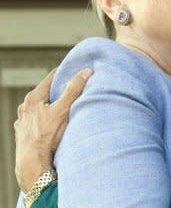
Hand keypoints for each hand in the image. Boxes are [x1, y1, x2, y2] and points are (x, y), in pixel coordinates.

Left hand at [14, 68, 92, 191]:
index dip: (64, 73)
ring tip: (63, 109)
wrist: (33, 163)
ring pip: (39, 108)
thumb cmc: (47, 136)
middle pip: (45, 93)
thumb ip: (74, 89)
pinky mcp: (23, 133)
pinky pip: (36, 121)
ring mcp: (22, 121)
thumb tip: (85, 72)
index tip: (75, 71)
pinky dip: (44, 119)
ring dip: (50, 106)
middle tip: (73, 90)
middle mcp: (25, 108)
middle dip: (58, 91)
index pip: (50, 78)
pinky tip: (52, 125)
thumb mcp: (64, 109)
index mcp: (33, 98)